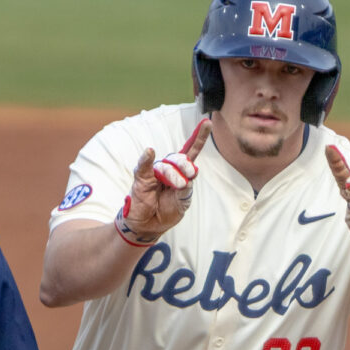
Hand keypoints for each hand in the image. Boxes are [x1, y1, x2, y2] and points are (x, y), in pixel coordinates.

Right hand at [115, 118, 211, 245]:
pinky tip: (149, 152)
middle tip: (186, 180)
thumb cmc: (166, 211)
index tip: (207, 123)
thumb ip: (185, 188)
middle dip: (186, 167)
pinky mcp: (141, 178)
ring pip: (166, 165)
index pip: (191, 150)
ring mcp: (154, 171)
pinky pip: (144, 166)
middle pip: (180, 158)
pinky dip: (146, 158)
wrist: (149, 225)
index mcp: (181, 171)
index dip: (199, 137)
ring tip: (173, 187)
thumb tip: (187, 175)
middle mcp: (168, 168)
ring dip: (172, 176)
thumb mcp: (182, 202)